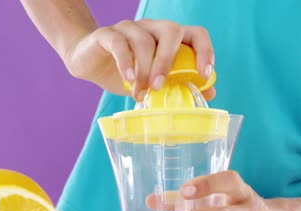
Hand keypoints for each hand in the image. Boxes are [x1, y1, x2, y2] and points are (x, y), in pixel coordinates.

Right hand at [63, 19, 215, 100]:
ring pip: (144, 41)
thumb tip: (210, 91)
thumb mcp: (156, 82)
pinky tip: (128, 79)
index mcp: (170, 37)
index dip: (205, 51)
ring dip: (143, 71)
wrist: (90, 64)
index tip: (204, 75)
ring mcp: (130, 28)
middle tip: (160, 87)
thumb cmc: (128, 73)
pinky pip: (119, 44)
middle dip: (169, 61)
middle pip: (172, 31)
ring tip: (140, 93)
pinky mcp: (108, 34)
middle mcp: (153, 27)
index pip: (196, 33)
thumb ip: (181, 83)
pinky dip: (126, 63)